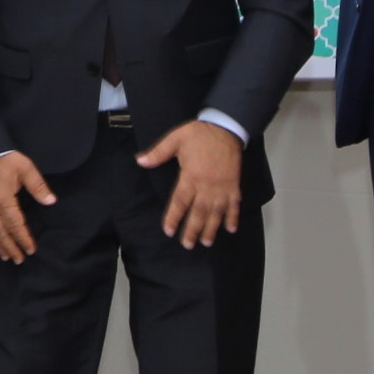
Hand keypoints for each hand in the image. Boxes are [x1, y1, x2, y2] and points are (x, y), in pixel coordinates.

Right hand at [0, 152, 55, 263]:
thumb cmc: (3, 158)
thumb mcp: (25, 168)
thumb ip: (38, 186)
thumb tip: (51, 201)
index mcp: (4, 199)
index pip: (15, 225)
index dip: (23, 239)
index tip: (30, 250)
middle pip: (1, 232)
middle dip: (11, 247)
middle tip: (19, 260)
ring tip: (5, 256)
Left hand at [138, 118, 242, 247]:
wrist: (226, 128)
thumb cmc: (199, 134)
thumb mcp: (175, 138)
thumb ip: (158, 152)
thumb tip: (140, 161)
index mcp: (191, 176)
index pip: (180, 201)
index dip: (174, 217)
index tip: (168, 230)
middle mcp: (207, 186)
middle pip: (198, 212)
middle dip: (192, 229)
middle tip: (187, 245)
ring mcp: (222, 187)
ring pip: (216, 212)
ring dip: (211, 228)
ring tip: (206, 242)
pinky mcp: (234, 185)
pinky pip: (234, 205)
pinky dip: (233, 217)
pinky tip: (230, 229)